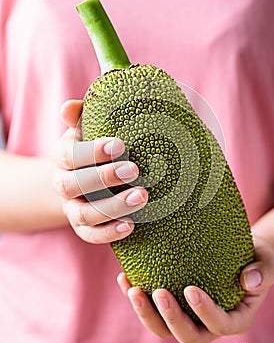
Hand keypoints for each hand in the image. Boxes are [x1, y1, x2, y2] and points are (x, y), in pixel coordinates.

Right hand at [53, 99, 147, 243]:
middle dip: (103, 178)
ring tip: (142, 197)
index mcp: (62, 157)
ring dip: (112, 207)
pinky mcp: (82, 228)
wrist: (81, 180)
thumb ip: (80, 118)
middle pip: (73, 185)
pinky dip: (108, 234)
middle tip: (134, 169)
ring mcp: (72, 208)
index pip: (69, 155)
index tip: (120, 144)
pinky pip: (90, 236)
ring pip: (83, 214)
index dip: (92, 151)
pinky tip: (130, 226)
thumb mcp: (85, 130)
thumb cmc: (90, 150)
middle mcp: (63, 184)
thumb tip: (70, 106)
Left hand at [117, 234, 273, 342]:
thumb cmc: (256, 259)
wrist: (241, 254)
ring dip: (146, 313)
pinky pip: (151, 308)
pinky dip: (135, 296)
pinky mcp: (173, 305)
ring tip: (133, 289)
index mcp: (235, 318)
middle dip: (171, 317)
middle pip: (188, 335)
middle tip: (158, 292)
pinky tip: (124, 278)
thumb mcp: (267, 262)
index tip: (191, 290)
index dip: (205, 313)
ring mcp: (189, 317)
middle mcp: (209, 325)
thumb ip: (263, 272)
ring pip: (164, 328)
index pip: (220, 325)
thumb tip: (249, 281)